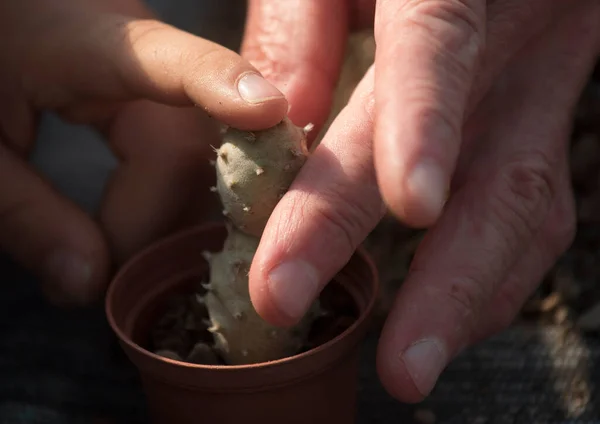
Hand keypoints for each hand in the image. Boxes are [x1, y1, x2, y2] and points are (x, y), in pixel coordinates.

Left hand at [0, 0, 287, 304]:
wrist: (1, 29)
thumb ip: (27, 217)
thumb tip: (91, 286)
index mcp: (86, 41)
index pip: (173, 62)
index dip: (224, 84)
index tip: (269, 110)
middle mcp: (140, 50)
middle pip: (189, 149)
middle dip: (156, 229)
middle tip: (106, 283)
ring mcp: (153, 73)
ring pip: (197, 160)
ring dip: (166, 223)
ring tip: (112, 265)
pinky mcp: (156, 94)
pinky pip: (185, 155)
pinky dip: (166, 203)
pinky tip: (137, 234)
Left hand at [241, 0, 599, 401]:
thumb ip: (298, 24)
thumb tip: (284, 111)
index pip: (435, 45)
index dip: (427, 123)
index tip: (409, 209)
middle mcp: (512, 44)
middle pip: (494, 166)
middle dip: (442, 272)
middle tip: (395, 362)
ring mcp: (536, 93)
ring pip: (525, 206)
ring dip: (468, 294)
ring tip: (412, 364)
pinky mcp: (537, 130)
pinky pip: (530, 212)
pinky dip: (485, 275)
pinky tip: (444, 316)